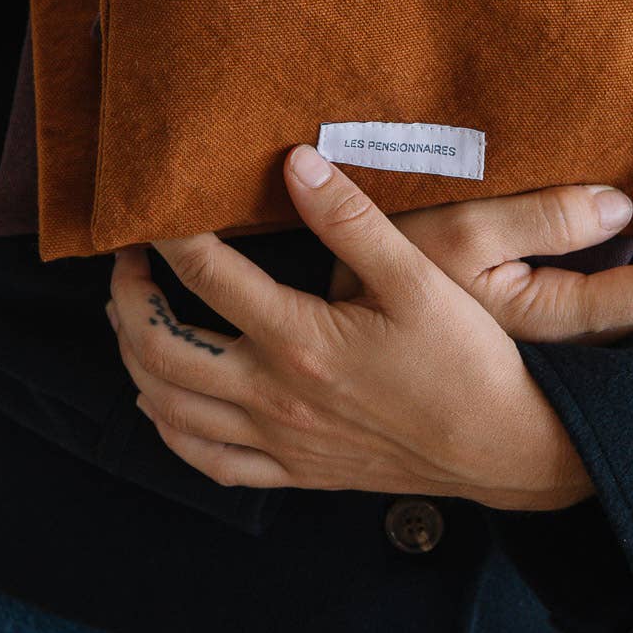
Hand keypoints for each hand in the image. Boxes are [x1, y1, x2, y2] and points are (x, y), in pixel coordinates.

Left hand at [107, 144, 594, 511]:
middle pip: (161, 347)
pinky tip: (164, 399)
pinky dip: (168, 427)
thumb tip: (295, 163)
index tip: (156, 209)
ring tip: (134, 317)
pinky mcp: (295, 470)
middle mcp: (274, 396)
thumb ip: (350, 219)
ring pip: (168, 408)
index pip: (206, 276)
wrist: (504, 446)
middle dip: (128, 298)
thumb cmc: (464, 358)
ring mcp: (279, 440)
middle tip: (129, 262)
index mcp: (300, 340)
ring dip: (135, 358)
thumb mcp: (416, 277)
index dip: (170, 235)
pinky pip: (206, 460)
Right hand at [327, 175, 632, 343]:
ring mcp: (534, 358)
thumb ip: (543, 219)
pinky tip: (605, 255)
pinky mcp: (509, 354)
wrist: (320, 339)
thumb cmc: (380, 275)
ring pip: (624, 329)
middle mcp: (554, 355)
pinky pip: (591, 329)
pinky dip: (614, 288)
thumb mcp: (460, 231)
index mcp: (549, 323)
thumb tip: (624, 209)